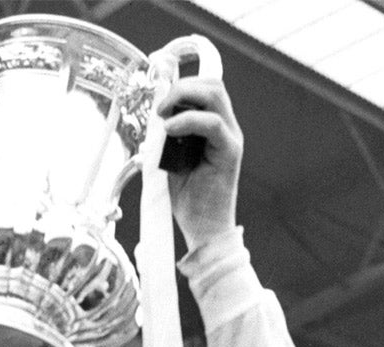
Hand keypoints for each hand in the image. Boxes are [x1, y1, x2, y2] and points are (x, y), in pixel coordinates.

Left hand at [155, 72, 241, 250]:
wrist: (204, 230)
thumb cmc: (188, 198)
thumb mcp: (170, 158)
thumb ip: (166, 136)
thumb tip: (153, 115)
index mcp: (214, 126)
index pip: (206, 88)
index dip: (184, 78)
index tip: (158, 80)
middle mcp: (227, 127)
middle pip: (213, 84)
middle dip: (182, 85)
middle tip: (159, 106)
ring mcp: (230, 138)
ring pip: (215, 95)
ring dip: (184, 97)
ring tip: (163, 115)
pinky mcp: (230, 152)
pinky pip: (212, 123)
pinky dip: (188, 120)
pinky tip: (170, 130)